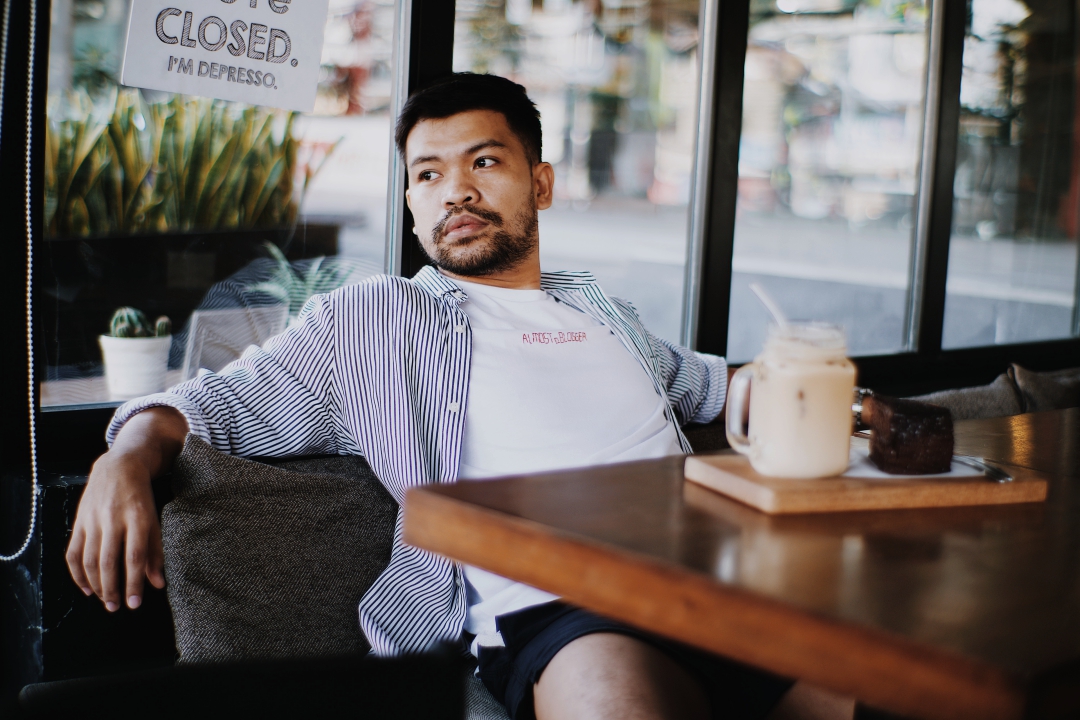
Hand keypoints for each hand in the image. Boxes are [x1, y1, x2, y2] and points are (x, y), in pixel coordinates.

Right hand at [66, 407, 187, 610]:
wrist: (119, 466)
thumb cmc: (142, 496)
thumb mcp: (155, 519)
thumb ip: (156, 551)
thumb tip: (158, 584)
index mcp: (138, 517)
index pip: (135, 556)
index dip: (134, 582)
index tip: (135, 603)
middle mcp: (114, 519)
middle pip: (109, 561)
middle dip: (112, 588)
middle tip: (116, 608)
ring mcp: (93, 520)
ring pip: (90, 559)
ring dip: (96, 584)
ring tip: (105, 601)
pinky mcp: (79, 521)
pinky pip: (73, 552)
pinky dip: (77, 574)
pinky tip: (86, 588)